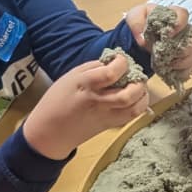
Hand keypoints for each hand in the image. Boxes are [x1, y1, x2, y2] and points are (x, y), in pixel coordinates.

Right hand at [22, 57, 148, 158]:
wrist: (50, 132)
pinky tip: (136, 98)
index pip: (111, 73)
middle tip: (135, 74)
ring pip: (134, 108)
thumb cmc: (57, 100)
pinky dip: (139, 106)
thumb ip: (92, 68)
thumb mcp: (70, 77)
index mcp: (85, 85)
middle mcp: (98, 102)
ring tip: (139, 86)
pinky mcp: (110, 126)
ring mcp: (106, 116)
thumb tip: (112, 62)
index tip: (121, 59)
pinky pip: (131, 117)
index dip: (122, 63)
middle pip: (128, 94)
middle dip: (138, 82)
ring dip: (142, 95)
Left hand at [123, 4, 191, 74]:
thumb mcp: (133, 19)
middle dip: (183, 48)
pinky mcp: (184, 61)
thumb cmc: (139, 28)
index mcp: (172, 16)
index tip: (168, 34)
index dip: (179, 24)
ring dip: (182, 61)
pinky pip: (190, 68)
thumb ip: (136, 22)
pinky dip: (181, 72)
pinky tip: (170, 71)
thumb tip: (142, 39)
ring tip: (167, 64)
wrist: (136, 43)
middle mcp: (183, 31)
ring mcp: (186, 47)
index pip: (183, 14)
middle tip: (167, 53)